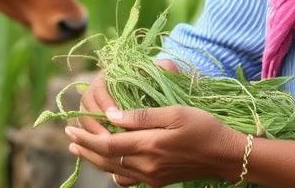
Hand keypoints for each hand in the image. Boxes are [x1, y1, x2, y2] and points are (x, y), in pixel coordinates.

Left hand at [65, 105, 244, 187]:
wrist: (225, 155)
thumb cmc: (203, 127)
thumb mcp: (174, 112)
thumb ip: (142, 115)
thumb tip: (112, 115)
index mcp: (149, 145)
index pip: (107, 143)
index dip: (86, 137)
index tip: (70, 128)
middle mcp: (146, 166)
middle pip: (106, 159)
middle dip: (85, 148)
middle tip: (69, 138)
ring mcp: (152, 177)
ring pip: (114, 170)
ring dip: (95, 159)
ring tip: (80, 149)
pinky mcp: (157, 181)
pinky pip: (128, 179)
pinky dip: (113, 171)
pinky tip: (109, 164)